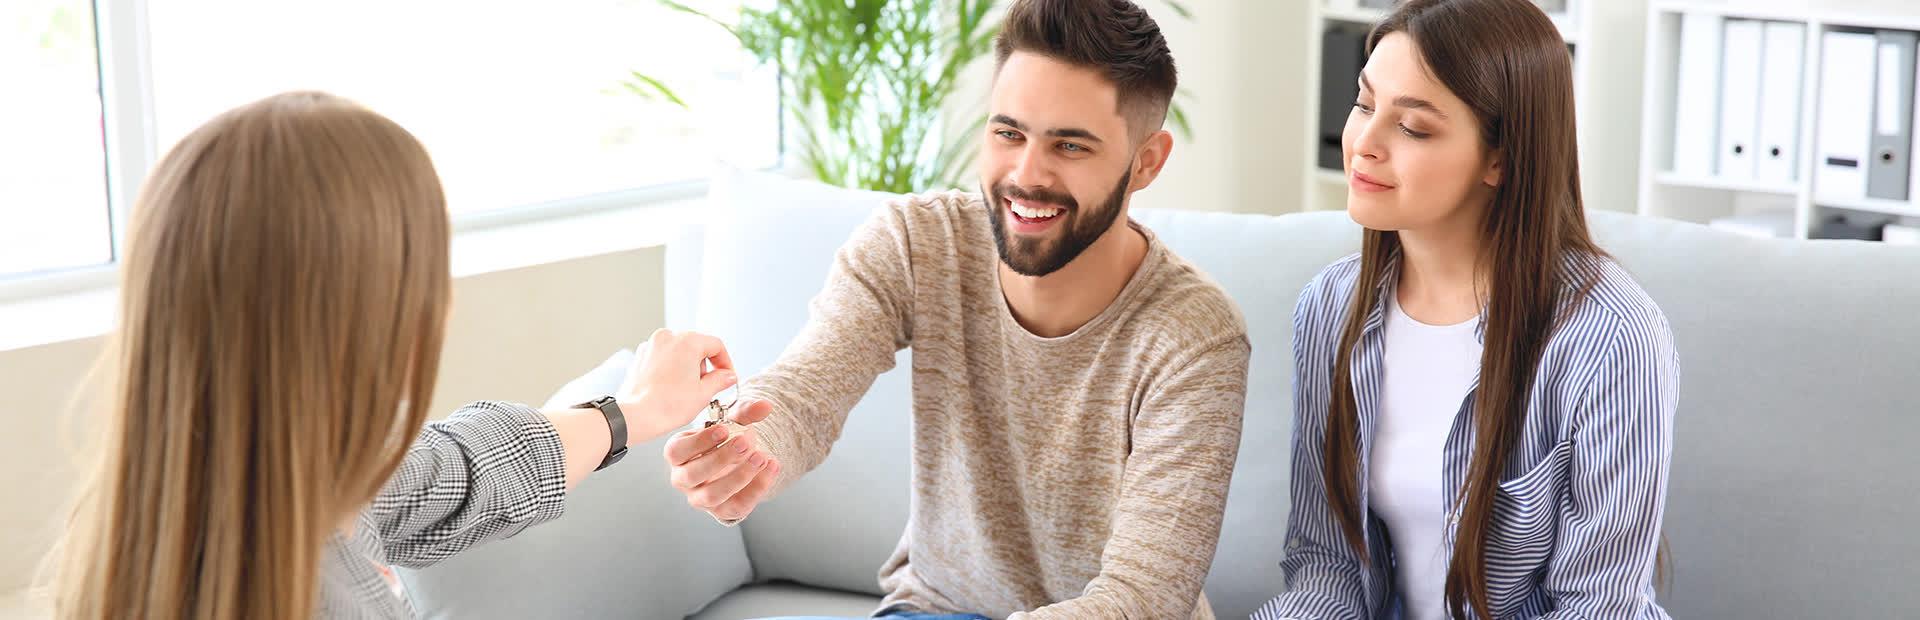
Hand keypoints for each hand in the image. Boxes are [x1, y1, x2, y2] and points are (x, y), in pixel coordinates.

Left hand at [615, 328, 738, 443]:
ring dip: (688, 366)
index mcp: (687, 342)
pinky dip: (671, 368)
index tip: (727, 376)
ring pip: (679, 351)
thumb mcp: (704, 393)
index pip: (716, 345)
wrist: (636, 416)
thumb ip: (720, 380)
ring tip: (687, 390)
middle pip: (697, 346)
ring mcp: (652, 345)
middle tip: (707, 386)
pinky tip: (672, 388)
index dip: (726, 362)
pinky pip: (664, 357)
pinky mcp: (641, 356)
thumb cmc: (666, 405)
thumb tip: (728, 376)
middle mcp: (668, 337)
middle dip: (705, 365)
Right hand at [663, 398, 779, 521]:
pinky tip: (771, 467)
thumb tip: (765, 406)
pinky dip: (757, 487)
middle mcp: (683, 478)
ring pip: (712, 495)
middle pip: (692, 474)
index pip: (677, 451)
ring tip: (761, 458)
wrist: (738, 462)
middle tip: (744, 443)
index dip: (699, 441)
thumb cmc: (726, 440)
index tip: (724, 430)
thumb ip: (746, 413)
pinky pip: (737, 506)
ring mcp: (700, 498)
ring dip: (739, 477)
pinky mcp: (722, 511)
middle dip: (720, 458)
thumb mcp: (732, 423)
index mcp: (678, 454)